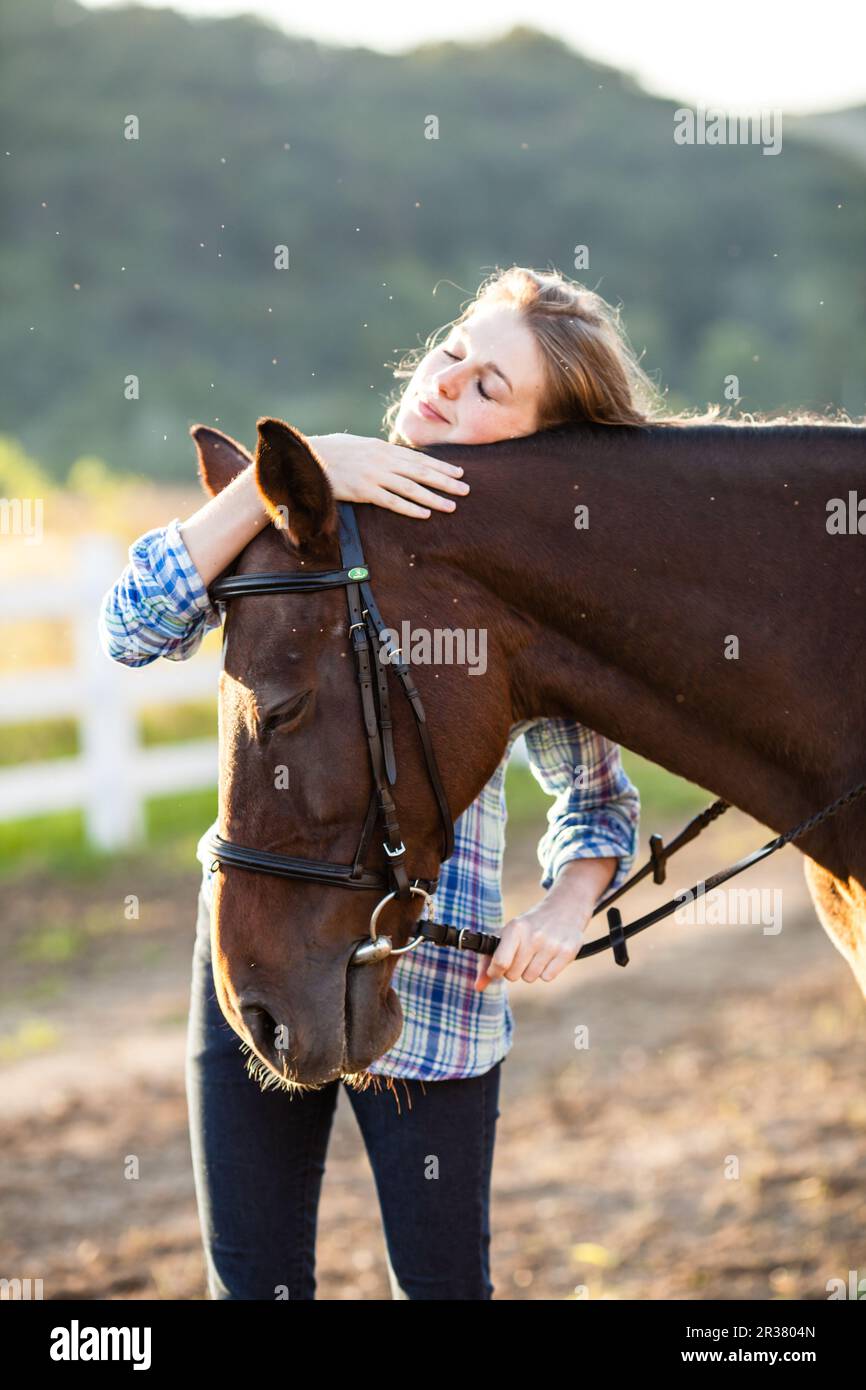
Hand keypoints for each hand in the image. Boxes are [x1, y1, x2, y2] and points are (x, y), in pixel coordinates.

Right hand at [307, 432, 469, 517]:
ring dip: (434, 497)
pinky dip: (411, 507)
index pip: (418, 458)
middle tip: (466, 489)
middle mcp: (383, 460)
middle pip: (421, 472)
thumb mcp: (357, 446)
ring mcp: (374, 475)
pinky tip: (426, 514)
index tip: (459, 472)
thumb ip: (377, 453)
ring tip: (453, 505)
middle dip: (446, 481)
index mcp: (382, 448)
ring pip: (412, 487)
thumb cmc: (329, 452)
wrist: (304, 457)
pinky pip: (392, 501)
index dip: (441, 466)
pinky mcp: (363, 490)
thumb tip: (392, 458)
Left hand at [474, 898, 591, 990]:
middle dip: (514, 970)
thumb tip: (478, 987)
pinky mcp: (567, 952)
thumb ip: (488, 960)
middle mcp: (534, 936)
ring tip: (536, 953)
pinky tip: (549, 956)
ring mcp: (552, 944)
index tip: (497, 968)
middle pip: (514, 975)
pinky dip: (546, 971)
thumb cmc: (528, 926)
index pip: (500, 962)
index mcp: (515, 928)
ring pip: (530, 978)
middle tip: (521, 955)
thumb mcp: (506, 934)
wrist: (563, 909)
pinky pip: (547, 978)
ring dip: (530, 970)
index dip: (495, 971)